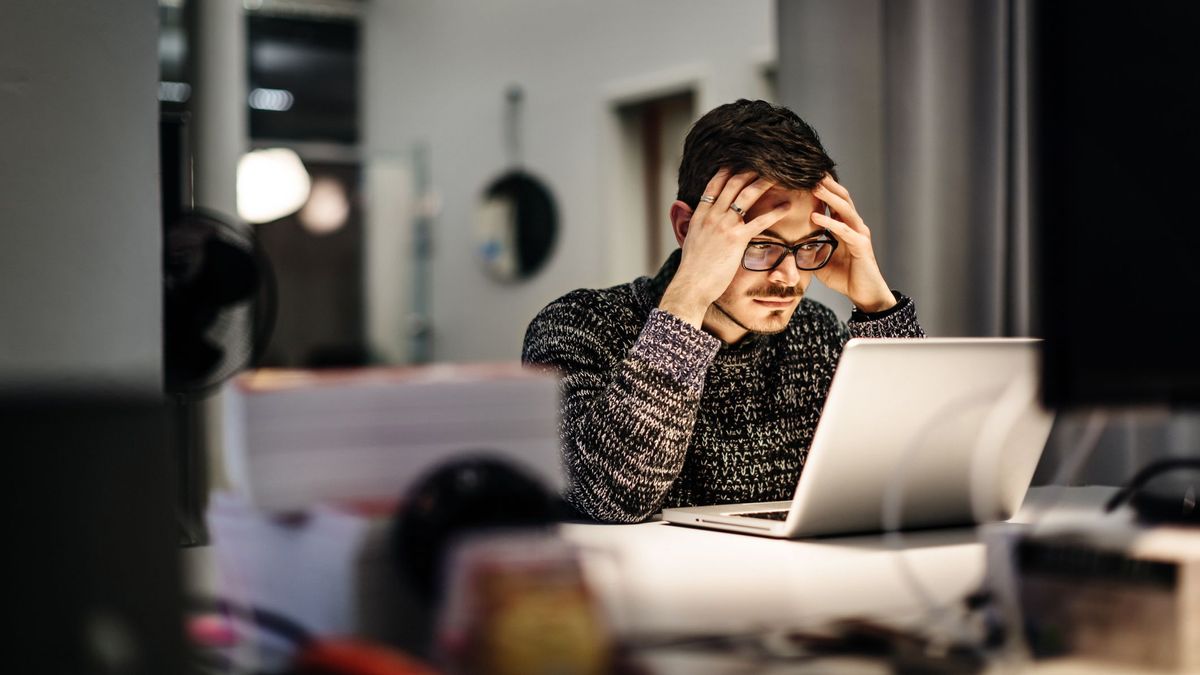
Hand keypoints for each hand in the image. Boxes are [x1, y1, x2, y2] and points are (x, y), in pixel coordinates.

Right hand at [660, 170, 789, 326]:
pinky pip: (760, 221)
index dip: (727, 171)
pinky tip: (787, 207)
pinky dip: (775, 212)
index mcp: (700, 215)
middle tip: (765, 163)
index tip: (739, 162)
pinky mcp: (737, 239)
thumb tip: (688, 214)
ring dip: (764, 183)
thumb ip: (692, 223)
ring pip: (747, 196)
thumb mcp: (688, 240)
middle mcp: (712, 216)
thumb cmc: (692, 268)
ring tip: (779, 176)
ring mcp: (724, 226)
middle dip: (750, 171)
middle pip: (733, 184)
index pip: (714, 185)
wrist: (691, 285)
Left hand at [811, 176, 896, 312]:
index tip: (806, 177)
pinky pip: (844, 231)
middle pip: (842, 198)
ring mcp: (859, 234)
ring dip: (829, 197)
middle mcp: (854, 226)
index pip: (835, 201)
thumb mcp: (820, 261)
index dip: (823, 189)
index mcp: (845, 227)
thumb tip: (787, 246)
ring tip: (814, 186)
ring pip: (845, 209)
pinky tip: (815, 216)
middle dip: (827, 184)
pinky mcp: (861, 246)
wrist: (865, 294)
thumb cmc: (845, 277)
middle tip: (811, 171)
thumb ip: (808, 250)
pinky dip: (830, 222)